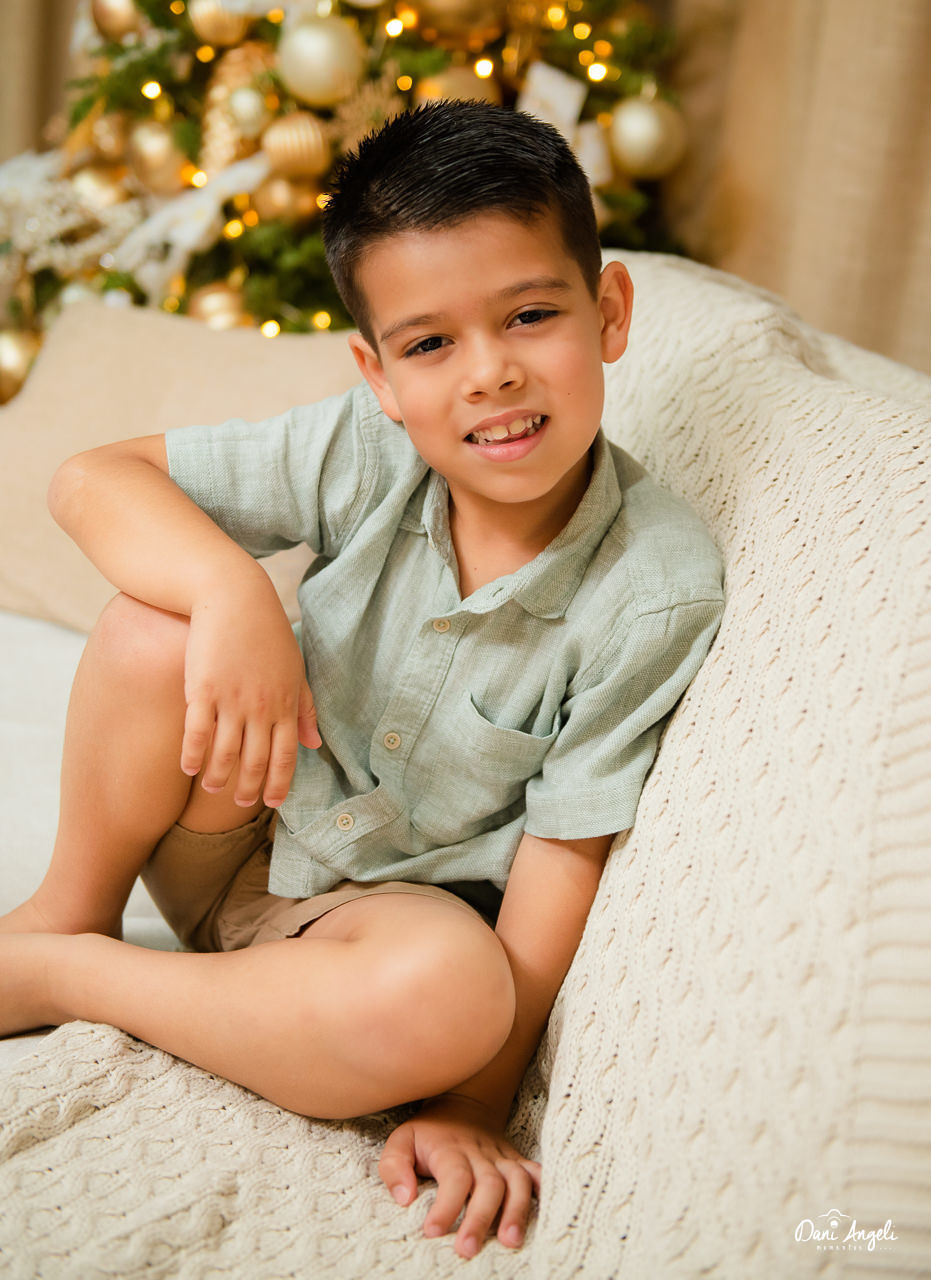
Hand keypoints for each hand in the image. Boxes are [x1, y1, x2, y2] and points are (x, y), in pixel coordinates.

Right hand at [180, 580, 320, 807]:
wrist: (234, 597)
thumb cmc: (266, 633)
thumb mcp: (295, 669)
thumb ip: (305, 708)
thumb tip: (315, 744)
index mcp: (285, 703)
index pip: (286, 756)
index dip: (279, 784)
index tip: (272, 803)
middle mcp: (261, 707)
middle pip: (256, 760)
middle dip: (249, 787)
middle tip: (239, 802)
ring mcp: (231, 700)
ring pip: (225, 753)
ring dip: (219, 777)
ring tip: (212, 788)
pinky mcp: (202, 689)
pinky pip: (197, 733)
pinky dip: (193, 756)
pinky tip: (188, 769)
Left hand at [379, 1093, 541, 1258]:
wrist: (463, 1105)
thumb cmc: (428, 1133)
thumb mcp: (401, 1140)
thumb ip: (395, 1167)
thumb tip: (404, 1197)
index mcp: (451, 1150)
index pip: (454, 1177)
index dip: (446, 1205)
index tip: (433, 1232)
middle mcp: (480, 1154)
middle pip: (488, 1184)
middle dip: (480, 1218)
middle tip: (467, 1249)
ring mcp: (502, 1157)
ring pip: (517, 1181)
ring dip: (516, 1211)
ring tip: (511, 1242)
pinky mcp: (516, 1161)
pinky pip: (536, 1173)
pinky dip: (543, 1192)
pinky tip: (544, 1214)